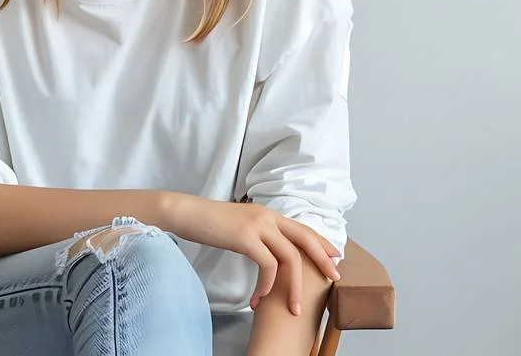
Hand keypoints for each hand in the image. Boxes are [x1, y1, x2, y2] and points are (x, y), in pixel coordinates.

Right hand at [164, 195, 340, 314]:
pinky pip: (267, 265)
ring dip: (293, 286)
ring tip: (293, 307)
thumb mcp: (240, 226)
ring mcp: (258, 226)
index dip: (320, 243)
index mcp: (268, 214)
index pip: (302, 228)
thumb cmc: (209, 223)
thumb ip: (257, 235)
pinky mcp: (246, 237)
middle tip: (333, 278)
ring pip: (289, 257)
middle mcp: (267, 217)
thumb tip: (267, 252)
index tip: (334, 257)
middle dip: (322, 259)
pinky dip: (267, 285)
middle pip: (305, 238)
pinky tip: (259, 298)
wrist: (186, 213)